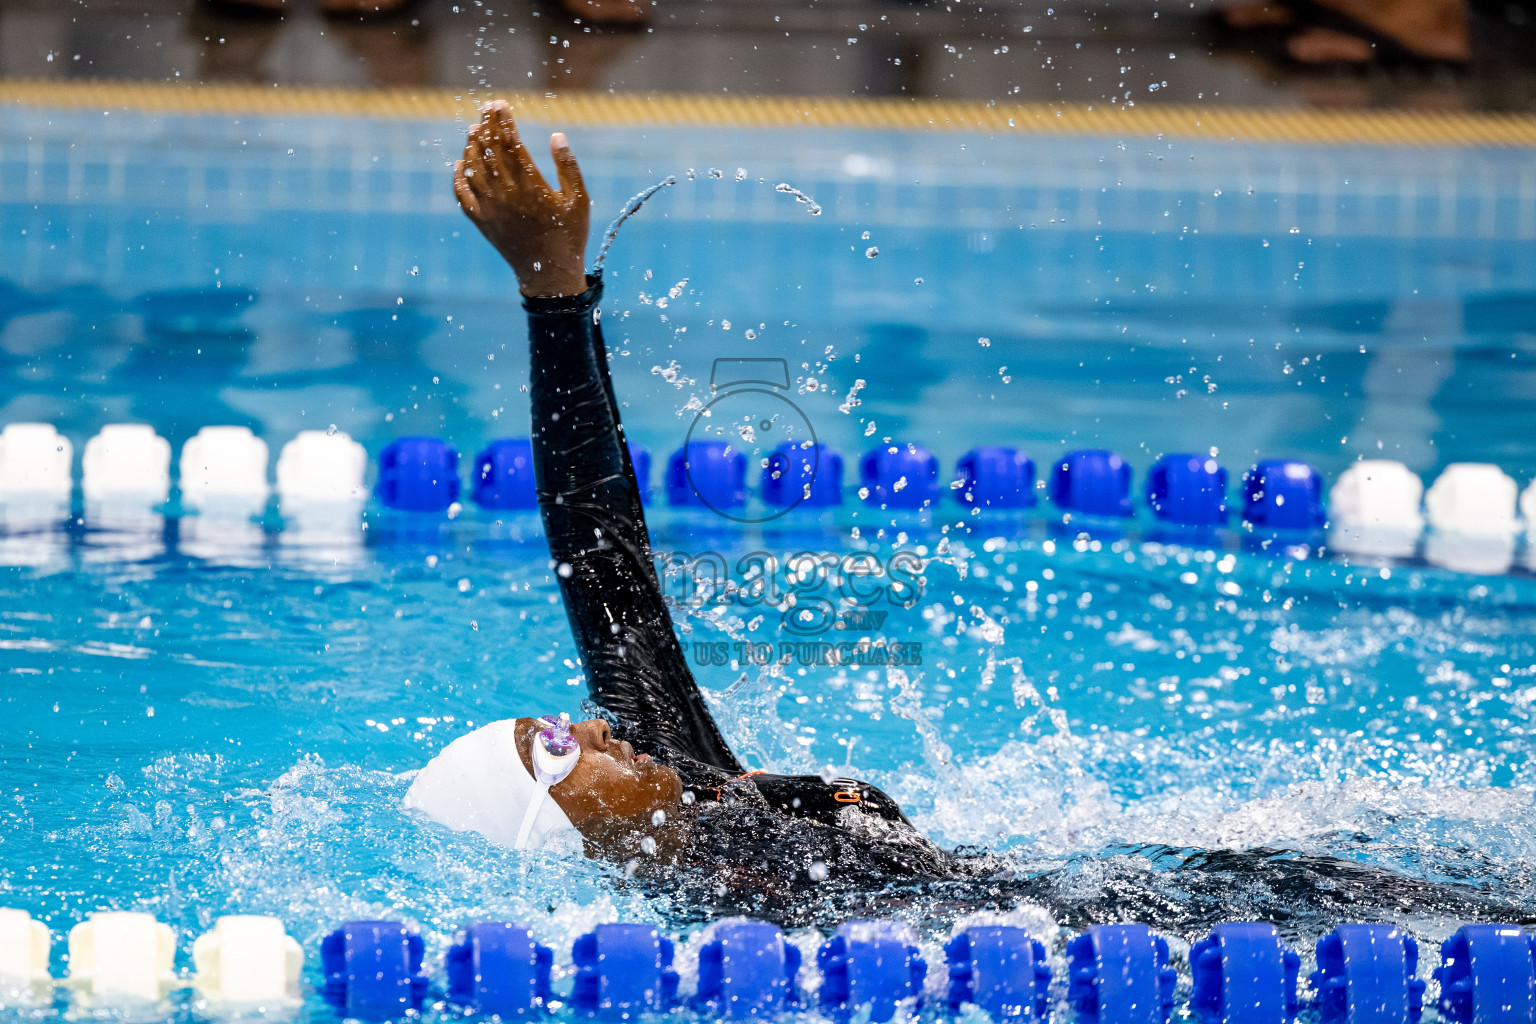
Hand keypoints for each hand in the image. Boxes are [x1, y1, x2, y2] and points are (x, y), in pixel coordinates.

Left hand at [454, 101, 590, 297]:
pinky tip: (459, 163)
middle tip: (486, 107)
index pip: (511, 143)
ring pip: (473, 169)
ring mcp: (491, 209)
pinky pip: (462, 196)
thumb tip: (557, 136)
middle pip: (490, 151)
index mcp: (531, 186)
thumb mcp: (579, 200)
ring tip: (474, 129)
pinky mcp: (482, 222)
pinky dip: (458, 178)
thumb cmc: (569, 235)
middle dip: (488, 126)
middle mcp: (506, 194)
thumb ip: (568, 166)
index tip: (501, 104)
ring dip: (472, 146)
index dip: (504, 121)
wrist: (549, 274)